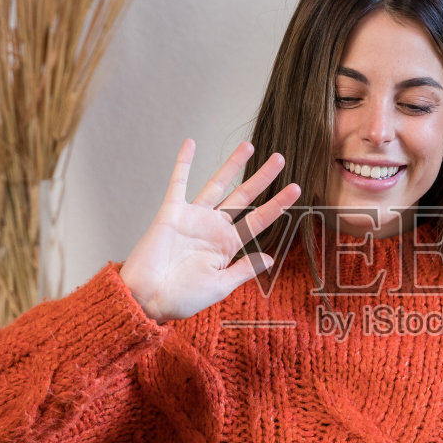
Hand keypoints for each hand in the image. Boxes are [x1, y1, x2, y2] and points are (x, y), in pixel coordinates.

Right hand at [119, 139, 300, 322]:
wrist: (147, 299)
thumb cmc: (181, 298)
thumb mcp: (220, 285)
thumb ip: (244, 269)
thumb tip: (269, 257)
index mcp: (227, 245)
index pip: (258, 220)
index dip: (277, 204)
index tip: (296, 189)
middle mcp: (213, 228)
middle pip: (243, 197)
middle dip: (262, 178)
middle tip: (280, 158)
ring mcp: (193, 218)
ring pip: (217, 184)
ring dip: (232, 165)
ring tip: (249, 146)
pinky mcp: (171, 213)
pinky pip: (178, 182)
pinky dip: (184, 163)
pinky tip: (190, 143)